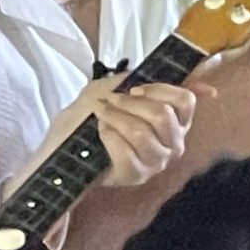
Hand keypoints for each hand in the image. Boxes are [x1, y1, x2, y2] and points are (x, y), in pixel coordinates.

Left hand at [52, 74, 199, 190]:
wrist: (64, 146)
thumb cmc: (89, 118)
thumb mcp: (106, 89)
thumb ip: (126, 80)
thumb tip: (138, 75)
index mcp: (175, 121)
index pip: (185, 101)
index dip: (159, 90)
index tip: (134, 89)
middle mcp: (172, 144)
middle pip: (163, 115)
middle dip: (130, 103)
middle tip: (109, 99)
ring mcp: (157, 162)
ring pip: (142, 133)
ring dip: (115, 117)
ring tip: (101, 114)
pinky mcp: (137, 175)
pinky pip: (126, 152)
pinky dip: (109, 137)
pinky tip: (102, 134)